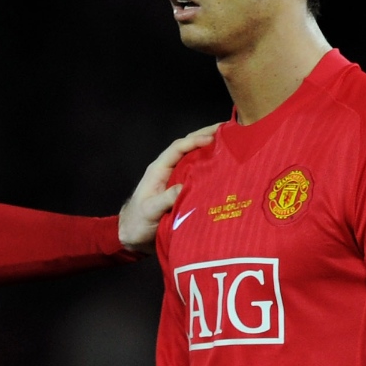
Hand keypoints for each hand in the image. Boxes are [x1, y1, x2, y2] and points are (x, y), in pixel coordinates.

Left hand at [117, 124, 219, 251]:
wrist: (133, 236)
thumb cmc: (138, 222)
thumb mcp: (150, 211)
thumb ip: (166, 199)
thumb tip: (185, 187)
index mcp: (159, 170)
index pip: (178, 148)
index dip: (195, 141)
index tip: (213, 139)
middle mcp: (168, 170)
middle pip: (188, 147)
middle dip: (206, 136)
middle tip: (229, 129)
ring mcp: (176, 179)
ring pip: (195, 158)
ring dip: (211, 149)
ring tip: (231, 142)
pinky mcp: (182, 189)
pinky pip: (198, 173)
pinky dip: (211, 166)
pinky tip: (225, 165)